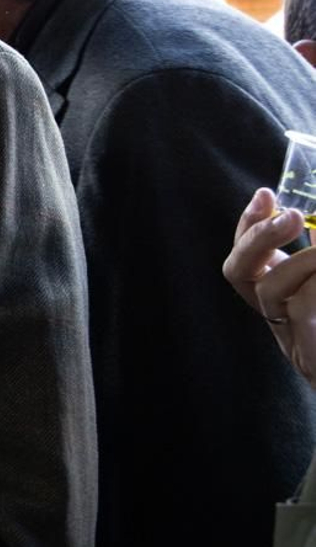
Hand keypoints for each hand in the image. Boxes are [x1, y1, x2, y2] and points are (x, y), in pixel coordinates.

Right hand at [224, 187, 315, 386]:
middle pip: (238, 270)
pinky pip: (301, 309)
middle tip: (291, 216)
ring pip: (270, 289)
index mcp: (279, 288)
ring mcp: (289, 334)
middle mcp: (274, 310)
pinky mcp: (307, 352)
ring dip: (304, 261)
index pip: (246, 251)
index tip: (266, 194)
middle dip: (260, 238)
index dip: (250, 222)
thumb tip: (314, 221)